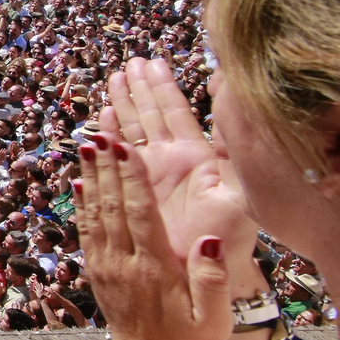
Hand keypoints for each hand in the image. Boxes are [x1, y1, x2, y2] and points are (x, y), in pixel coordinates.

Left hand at [76, 134, 232, 339]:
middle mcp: (123, 263)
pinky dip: (81, 203)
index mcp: (153, 268)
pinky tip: (78, 181)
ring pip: (95, 213)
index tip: (124, 145)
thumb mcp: (214, 317)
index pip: (139, 213)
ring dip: (90, 176)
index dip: (131, 177)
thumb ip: (212, 278)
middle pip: (111, 204)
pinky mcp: (96, 271)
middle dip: (106, 165)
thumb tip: (208, 239)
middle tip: (100, 130)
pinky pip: (86, 230)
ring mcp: (105, 267)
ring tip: (86, 143)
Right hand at [103, 57, 258, 289]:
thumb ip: (233, 151)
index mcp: (196, 157)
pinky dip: (108, 139)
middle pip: (152, 116)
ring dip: (123, 107)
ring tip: (113, 81)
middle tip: (129, 63)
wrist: (206, 276)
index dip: (162, 88)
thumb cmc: (228, 239)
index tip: (151, 63)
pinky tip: (100, 122)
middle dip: (140, 89)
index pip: (176, 113)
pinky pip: (116, 160)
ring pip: (133, 133)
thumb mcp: (238, 193)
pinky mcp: (133, 193)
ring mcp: (151, 177)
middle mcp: (171, 162)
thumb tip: (229, 108)